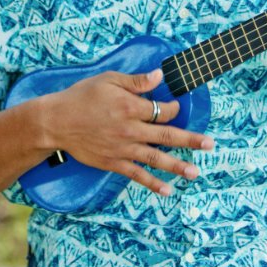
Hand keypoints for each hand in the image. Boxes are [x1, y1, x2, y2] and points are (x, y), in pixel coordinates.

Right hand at [35, 68, 213, 195]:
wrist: (56, 121)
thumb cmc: (81, 96)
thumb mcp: (108, 80)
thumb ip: (136, 81)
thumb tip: (160, 76)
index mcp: (131, 107)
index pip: (162, 110)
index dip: (174, 108)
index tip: (177, 107)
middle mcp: (130, 130)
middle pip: (167, 136)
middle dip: (190, 140)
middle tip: (210, 144)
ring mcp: (123, 149)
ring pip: (156, 158)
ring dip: (178, 166)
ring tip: (196, 172)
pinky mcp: (113, 162)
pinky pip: (137, 175)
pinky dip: (153, 183)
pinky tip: (168, 190)